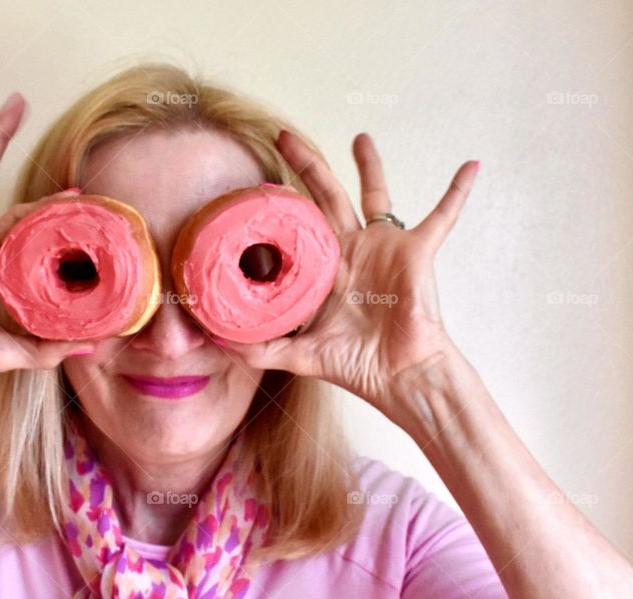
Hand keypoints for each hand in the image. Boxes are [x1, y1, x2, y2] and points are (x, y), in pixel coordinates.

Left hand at [216, 130, 478, 414]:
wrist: (399, 374)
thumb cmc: (355, 365)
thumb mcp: (299, 355)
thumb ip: (260, 349)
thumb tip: (217, 342)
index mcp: (323, 270)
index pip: (294, 229)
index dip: (277, 209)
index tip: (251, 187)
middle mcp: (350, 251)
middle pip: (324, 197)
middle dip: (305, 165)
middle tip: (283, 135)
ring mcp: (383, 247)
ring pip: (374, 193)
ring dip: (369, 165)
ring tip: (360, 137)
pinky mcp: (415, 250)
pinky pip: (442, 215)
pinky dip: (456, 193)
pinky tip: (470, 166)